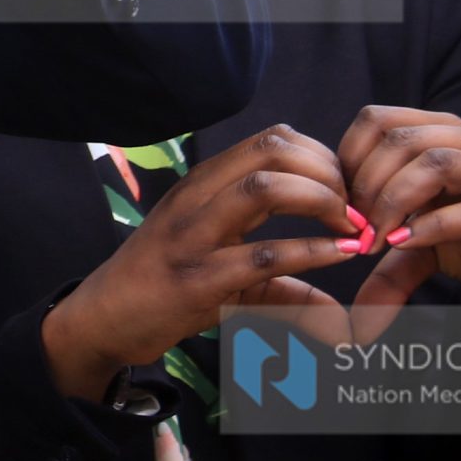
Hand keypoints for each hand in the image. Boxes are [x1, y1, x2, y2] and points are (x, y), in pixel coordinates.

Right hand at [40, 124, 360, 400]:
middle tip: (355, 210)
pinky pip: (262, 255)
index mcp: (202, 185)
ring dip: (322, 201)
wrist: (105, 319)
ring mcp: (193, 237)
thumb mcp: (225, 272)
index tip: (347, 193)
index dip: (322, 156)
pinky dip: (311, 251)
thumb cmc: (166, 288)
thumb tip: (342, 321)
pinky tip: (340, 257)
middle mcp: (196, 199)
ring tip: (351, 229)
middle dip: (329, 173)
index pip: (271, 139)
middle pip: (272, 151)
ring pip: (264, 188)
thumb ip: (284, 284)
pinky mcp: (197, 280)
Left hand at [338, 105, 460, 322]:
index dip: (349, 159)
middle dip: (366, 186)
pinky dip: (431, 227)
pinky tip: (406, 242)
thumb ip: (386, 261)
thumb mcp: (425, 239)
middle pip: (401, 141)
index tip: (341, 202)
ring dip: (393, 201)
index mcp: (444, 131)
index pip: (379, 121)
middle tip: (356, 227)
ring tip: (378, 237)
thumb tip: (356, 322)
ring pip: (435, 164)